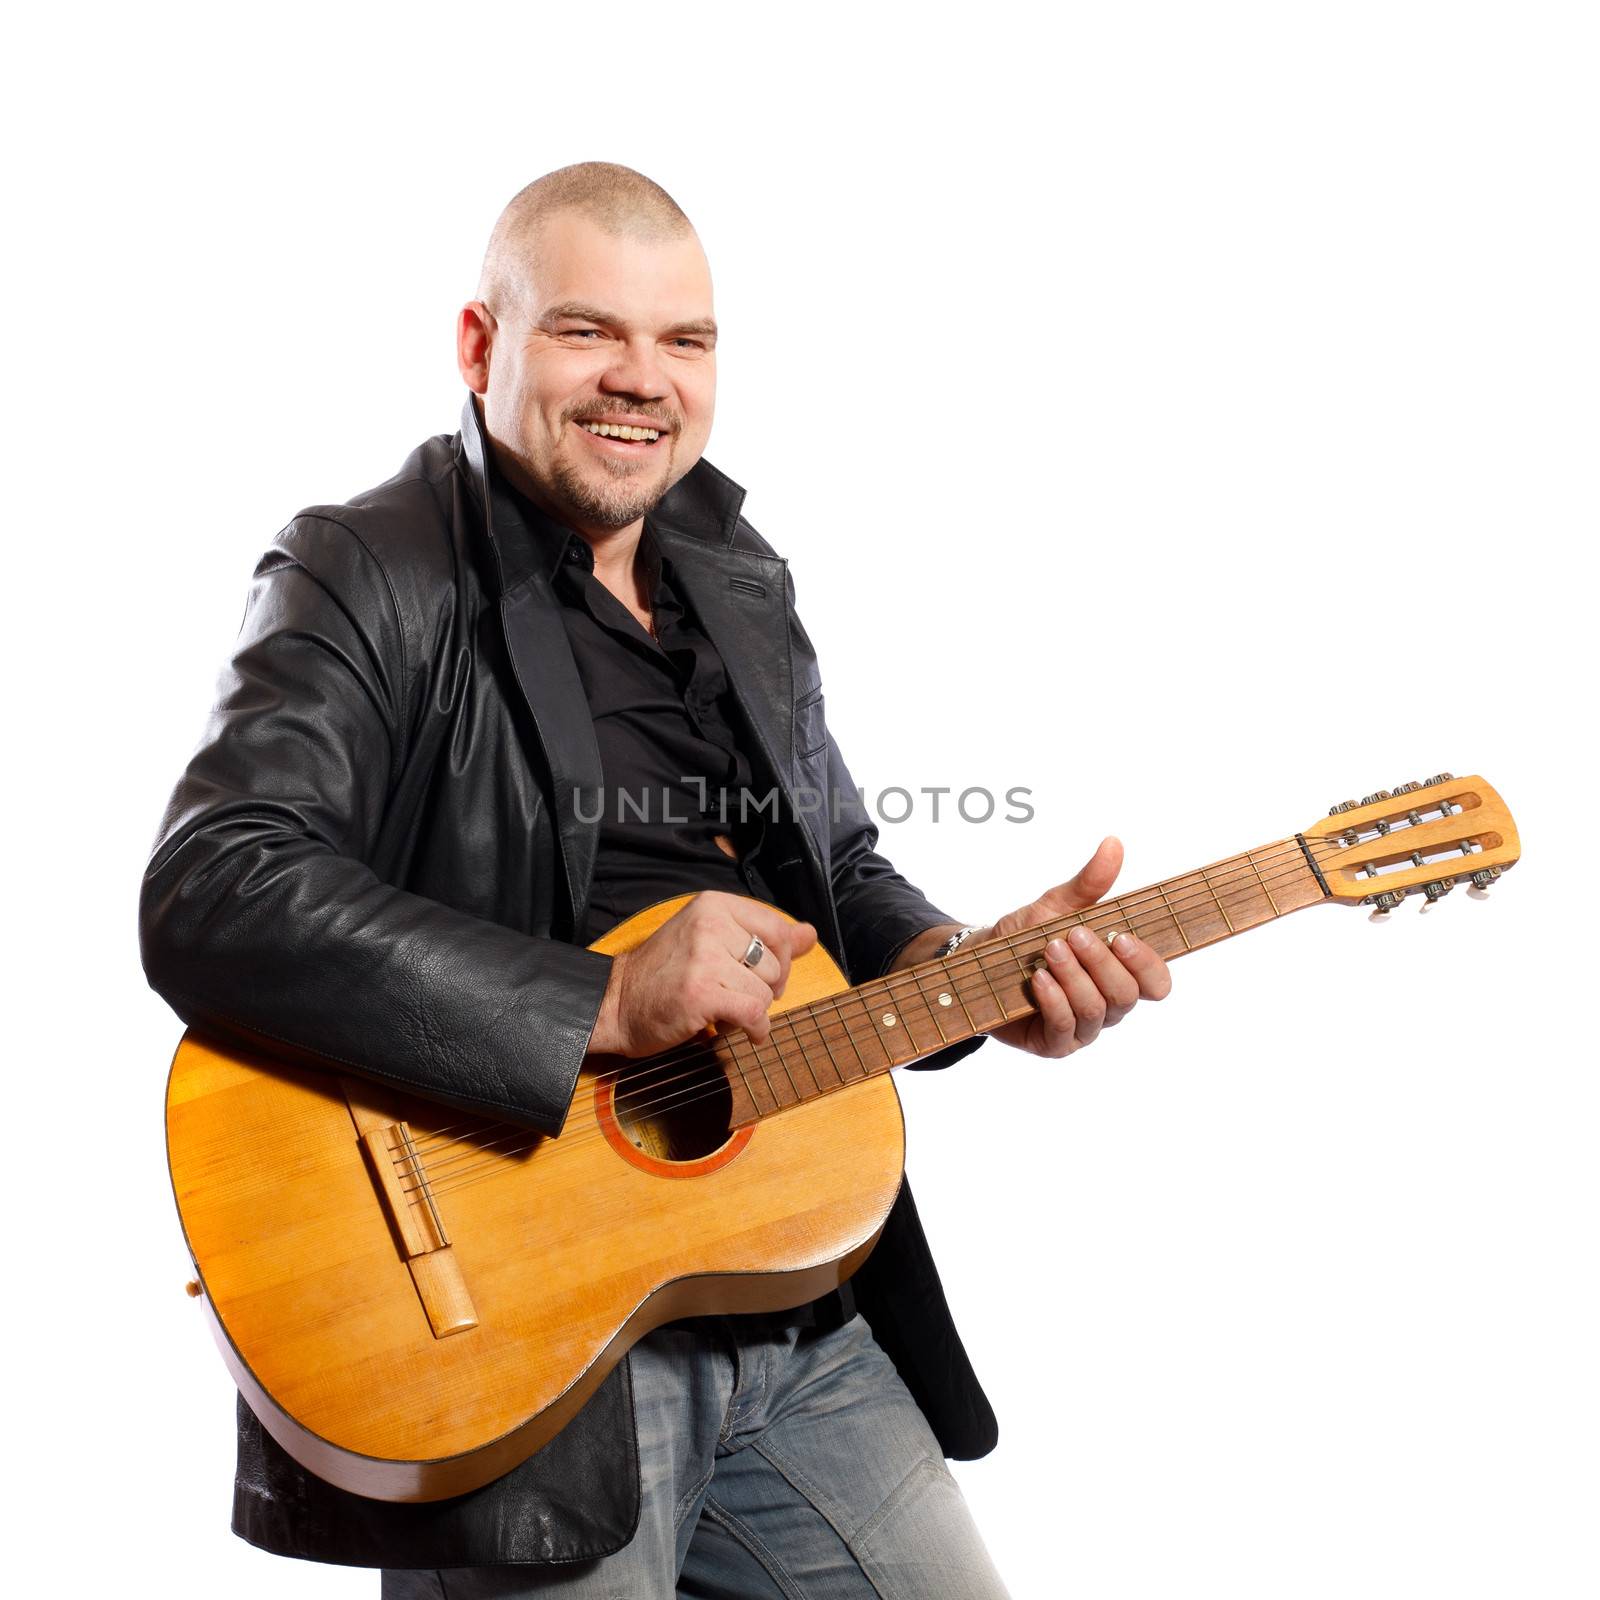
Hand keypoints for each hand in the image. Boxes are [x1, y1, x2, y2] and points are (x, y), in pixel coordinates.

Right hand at [589, 892, 817, 1056]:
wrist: (616, 1003)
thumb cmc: (664, 974)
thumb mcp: (712, 940)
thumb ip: (764, 936)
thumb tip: (810, 934)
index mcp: (714, 904)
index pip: (777, 927)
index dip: (779, 959)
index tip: (760, 974)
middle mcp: (710, 924)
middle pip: (775, 963)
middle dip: (765, 989)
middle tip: (737, 996)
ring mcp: (705, 958)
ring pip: (766, 991)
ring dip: (754, 1011)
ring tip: (726, 1010)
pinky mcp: (701, 993)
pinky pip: (755, 1014)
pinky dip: (756, 1030)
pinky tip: (742, 1032)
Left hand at [982, 836, 1171, 1057]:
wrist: (977, 963)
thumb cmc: (1025, 937)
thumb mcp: (1056, 906)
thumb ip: (1088, 883)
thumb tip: (1113, 844)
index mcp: (1118, 974)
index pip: (1156, 982)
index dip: (1146, 963)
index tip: (1121, 935)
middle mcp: (1107, 1004)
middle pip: (1127, 995)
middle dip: (1101, 962)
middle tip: (1073, 934)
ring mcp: (1083, 1028)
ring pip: (1097, 1011)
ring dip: (1074, 977)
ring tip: (1050, 949)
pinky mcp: (1054, 1043)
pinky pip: (1065, 1029)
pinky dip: (1054, 1000)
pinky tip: (1039, 979)